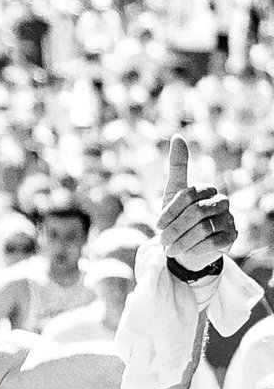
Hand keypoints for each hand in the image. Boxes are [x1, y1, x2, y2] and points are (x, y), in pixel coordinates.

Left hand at [159, 135, 235, 274]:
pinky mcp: (231, 237)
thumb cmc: (177, 220)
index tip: (157, 226)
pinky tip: (186, 253)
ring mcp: (229, 218)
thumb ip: (177, 168)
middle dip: (174, 229)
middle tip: (162, 241)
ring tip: (170, 249)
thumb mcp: (172, 195)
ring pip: (203, 228)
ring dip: (181, 242)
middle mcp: (221, 201)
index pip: (187, 195)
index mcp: (207, 190)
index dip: (168, 212)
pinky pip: (213, 242)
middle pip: (196, 212)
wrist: (185, 249)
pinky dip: (194, 250)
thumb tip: (177, 136)